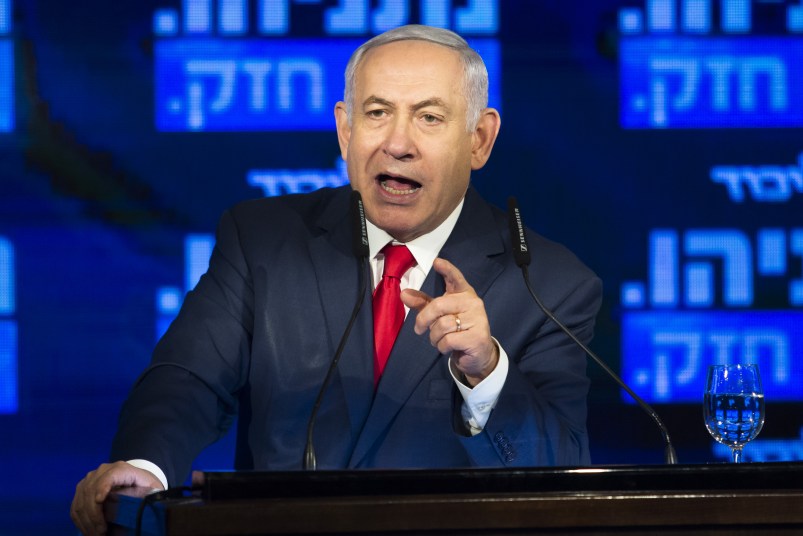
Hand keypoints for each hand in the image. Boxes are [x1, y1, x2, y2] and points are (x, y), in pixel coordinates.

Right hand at [71, 461, 163, 535]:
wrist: (137, 480)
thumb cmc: (145, 486)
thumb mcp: (151, 489)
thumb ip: (147, 494)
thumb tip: (140, 506)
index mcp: (121, 469)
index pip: (109, 476)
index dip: (102, 487)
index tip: (100, 501)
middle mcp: (103, 471)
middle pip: (91, 490)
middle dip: (94, 514)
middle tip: (100, 532)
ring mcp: (90, 479)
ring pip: (81, 499)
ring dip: (86, 521)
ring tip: (95, 535)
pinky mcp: (82, 488)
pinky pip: (75, 505)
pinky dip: (80, 520)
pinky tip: (87, 531)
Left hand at [401, 258, 498, 385]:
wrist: (477, 354)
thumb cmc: (456, 330)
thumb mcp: (438, 315)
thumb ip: (423, 304)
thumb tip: (403, 294)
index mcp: (464, 294)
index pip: (455, 278)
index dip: (447, 269)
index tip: (437, 262)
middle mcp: (473, 303)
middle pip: (439, 305)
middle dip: (424, 319)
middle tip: (418, 329)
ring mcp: (478, 319)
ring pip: (442, 325)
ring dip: (434, 337)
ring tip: (438, 340)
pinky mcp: (477, 337)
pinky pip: (448, 340)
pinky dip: (442, 346)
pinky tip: (447, 348)